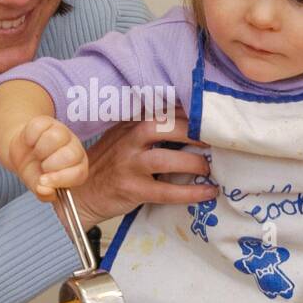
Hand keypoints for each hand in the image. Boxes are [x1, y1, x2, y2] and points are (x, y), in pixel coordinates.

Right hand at [8, 116, 87, 198]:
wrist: (21, 153)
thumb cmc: (35, 171)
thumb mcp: (38, 186)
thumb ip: (43, 192)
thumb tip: (45, 191)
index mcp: (77, 167)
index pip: (79, 173)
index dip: (60, 179)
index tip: (43, 181)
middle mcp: (74, 148)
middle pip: (71, 154)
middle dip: (51, 165)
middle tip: (42, 167)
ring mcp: (62, 132)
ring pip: (55, 138)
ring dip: (40, 150)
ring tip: (37, 155)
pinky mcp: (47, 122)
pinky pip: (39, 127)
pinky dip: (30, 138)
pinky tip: (30, 143)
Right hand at [72, 117, 214, 230]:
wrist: (82, 193)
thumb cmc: (111, 164)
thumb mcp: (126, 137)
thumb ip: (153, 128)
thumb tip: (196, 122)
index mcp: (132, 122)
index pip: (167, 110)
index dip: (194, 113)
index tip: (217, 118)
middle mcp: (130, 139)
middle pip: (167, 126)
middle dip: (197, 132)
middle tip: (219, 141)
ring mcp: (130, 164)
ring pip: (166, 158)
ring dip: (194, 162)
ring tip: (210, 168)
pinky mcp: (132, 189)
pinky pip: (166, 191)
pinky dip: (191, 192)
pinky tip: (208, 192)